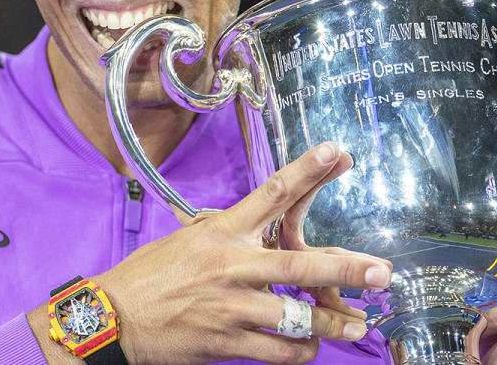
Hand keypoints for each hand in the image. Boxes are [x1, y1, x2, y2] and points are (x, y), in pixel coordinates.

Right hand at [94, 142, 392, 363]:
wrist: (114, 319)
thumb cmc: (149, 276)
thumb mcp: (186, 239)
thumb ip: (226, 232)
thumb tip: (255, 223)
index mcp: (221, 232)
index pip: (270, 194)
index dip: (306, 171)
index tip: (336, 152)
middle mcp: (231, 266)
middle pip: (300, 264)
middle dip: (347, 268)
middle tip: (382, 271)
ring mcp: (231, 308)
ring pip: (298, 316)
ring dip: (334, 323)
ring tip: (358, 323)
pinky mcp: (227, 343)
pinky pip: (279, 351)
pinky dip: (301, 350)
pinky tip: (309, 346)